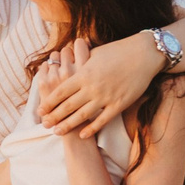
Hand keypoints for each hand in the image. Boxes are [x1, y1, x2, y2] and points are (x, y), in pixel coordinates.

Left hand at [39, 32, 160, 136]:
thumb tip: (68, 61)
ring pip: (82, 115)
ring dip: (68, 125)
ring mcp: (105, 97)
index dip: (49, 102)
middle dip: (54, 116)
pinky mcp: (119, 104)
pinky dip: (91, 128)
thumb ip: (80, 61)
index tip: (41, 110)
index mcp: (84, 73)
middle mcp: (92, 87)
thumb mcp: (95, 53)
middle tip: (44, 125)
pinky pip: (102, 120)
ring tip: (57, 132)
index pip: (61, 91)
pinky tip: (82, 134)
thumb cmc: (119, 51)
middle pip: (68, 105)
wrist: (143, 54)